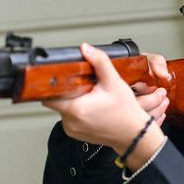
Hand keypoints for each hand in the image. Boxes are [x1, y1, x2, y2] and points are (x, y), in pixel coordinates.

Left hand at [42, 43, 165, 168]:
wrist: (134, 134)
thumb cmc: (126, 111)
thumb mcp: (114, 82)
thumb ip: (99, 62)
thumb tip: (86, 49)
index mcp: (76, 108)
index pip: (49, 96)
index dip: (52, 84)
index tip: (60, 78)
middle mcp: (71, 121)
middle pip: (57, 99)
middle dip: (68, 90)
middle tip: (86, 87)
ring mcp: (71, 129)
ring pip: (62, 108)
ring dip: (72, 100)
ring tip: (91, 99)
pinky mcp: (74, 133)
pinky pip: (69, 117)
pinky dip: (77, 111)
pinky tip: (91, 108)